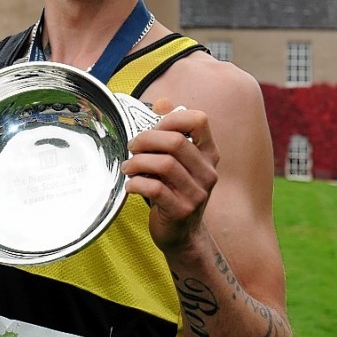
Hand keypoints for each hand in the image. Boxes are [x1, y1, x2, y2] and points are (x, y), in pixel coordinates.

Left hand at [123, 99, 219, 254]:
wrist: (182, 234)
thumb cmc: (173, 190)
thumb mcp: (176, 161)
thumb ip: (169, 131)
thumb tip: (162, 102)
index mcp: (208, 154)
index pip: (199, 120)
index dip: (171, 118)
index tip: (153, 127)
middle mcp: (207, 171)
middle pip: (175, 142)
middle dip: (145, 140)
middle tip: (132, 147)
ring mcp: (197, 193)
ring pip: (164, 164)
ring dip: (137, 162)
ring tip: (128, 167)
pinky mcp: (182, 210)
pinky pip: (155, 188)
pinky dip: (136, 183)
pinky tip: (131, 185)